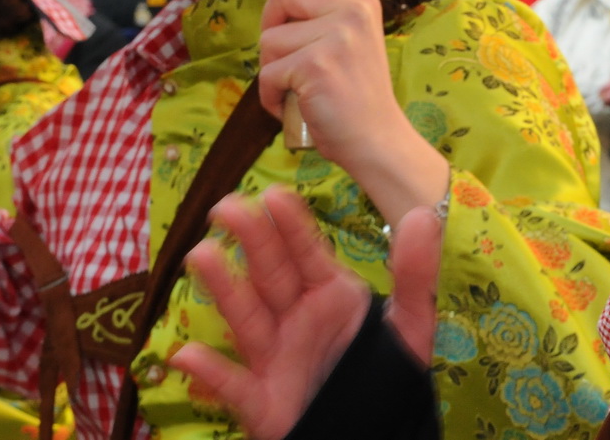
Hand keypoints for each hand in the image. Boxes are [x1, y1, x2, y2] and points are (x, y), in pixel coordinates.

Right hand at [169, 188, 443, 439]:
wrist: (373, 434)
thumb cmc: (385, 379)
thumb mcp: (411, 327)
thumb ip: (415, 275)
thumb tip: (423, 217)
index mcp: (330, 297)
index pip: (308, 253)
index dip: (291, 226)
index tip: (274, 194)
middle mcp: (296, 319)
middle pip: (270, 274)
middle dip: (250, 240)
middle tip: (225, 206)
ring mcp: (275, 358)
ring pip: (246, 318)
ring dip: (224, 288)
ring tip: (201, 255)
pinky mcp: (263, 402)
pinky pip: (233, 386)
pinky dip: (210, 374)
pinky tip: (186, 354)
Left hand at [258, 0, 447, 225]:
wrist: (379, 144)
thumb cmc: (354, 99)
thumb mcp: (339, 46)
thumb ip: (315, 12)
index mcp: (358, 2)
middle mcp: (352, 10)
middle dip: (274, 33)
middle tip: (298, 66)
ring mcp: (337, 35)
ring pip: (269, 39)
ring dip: (273, 74)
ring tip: (303, 93)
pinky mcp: (317, 63)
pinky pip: (268, 72)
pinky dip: (272, 98)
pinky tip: (298, 109)